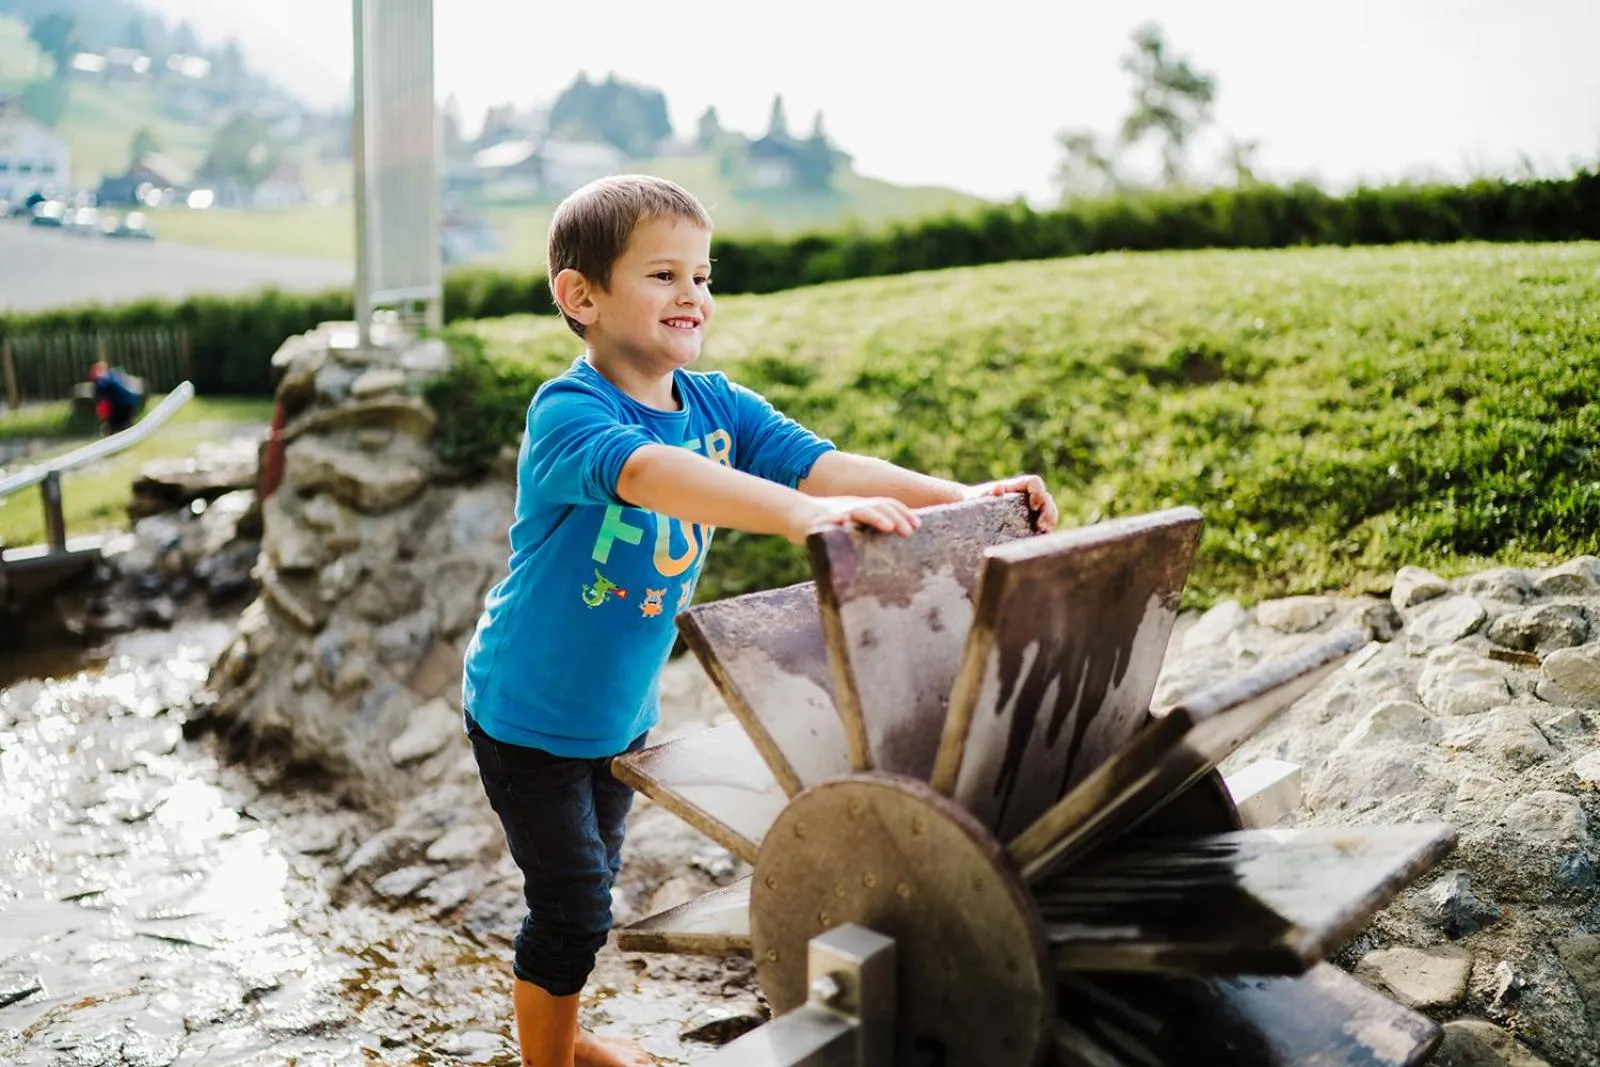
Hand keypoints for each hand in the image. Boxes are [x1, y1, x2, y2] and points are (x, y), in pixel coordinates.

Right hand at [785, 495, 921, 544]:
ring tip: (888, 527)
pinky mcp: (821, 520)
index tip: (917, 526)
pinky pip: (832, 520)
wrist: (794, 513)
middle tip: (909, 531)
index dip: (903, 513)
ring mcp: (838, 512)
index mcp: (863, 507)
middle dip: (896, 517)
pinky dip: (840, 521)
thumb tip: (888, 551)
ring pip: (860, 510)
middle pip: (879, 506)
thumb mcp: (850, 526)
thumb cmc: (826, 524)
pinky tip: (847, 525)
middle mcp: (854, 506)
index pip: (888, 504)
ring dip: (875, 517)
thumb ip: (866, 532)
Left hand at [966, 474, 1059, 532]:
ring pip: (1049, 510)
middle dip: (1048, 511)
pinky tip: (1042, 537)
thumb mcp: (978, 497)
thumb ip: (987, 493)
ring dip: (1050, 520)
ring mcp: (1029, 508)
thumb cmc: (974, 501)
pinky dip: (1046, 529)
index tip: (1033, 506)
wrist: (969, 510)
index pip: (1034, 482)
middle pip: (1046, 498)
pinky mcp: (1029, 521)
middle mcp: (1026, 495)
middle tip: (1041, 526)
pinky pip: (1044, 523)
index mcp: (1016, 486)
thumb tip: (998, 489)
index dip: (1038, 492)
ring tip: (1044, 532)